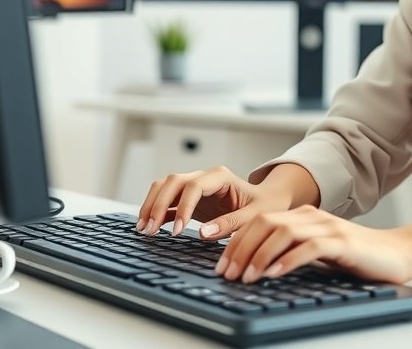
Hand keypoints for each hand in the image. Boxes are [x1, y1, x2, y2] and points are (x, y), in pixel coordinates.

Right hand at [137, 165, 287, 238]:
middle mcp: (205, 177)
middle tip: (149, 230)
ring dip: (151, 205)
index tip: (178, 231)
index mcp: (221, 177)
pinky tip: (148, 228)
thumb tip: (203, 234)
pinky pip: (167, 200)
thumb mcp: (254, 216)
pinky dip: (156, 211)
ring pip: (165, 187)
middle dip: (157, 204)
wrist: (267, 200)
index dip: (183, 207)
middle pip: (173, 182)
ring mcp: (195, 186)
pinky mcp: (190, 198)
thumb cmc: (264, 205)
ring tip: (143, 229)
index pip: (194, 187)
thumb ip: (231, 224)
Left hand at [217, 206, 411, 284]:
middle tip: (227, 273)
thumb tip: (256, 268)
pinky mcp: (342, 242)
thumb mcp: (318, 253)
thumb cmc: (357, 257)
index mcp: (304, 215)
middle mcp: (312, 216)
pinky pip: (308, 247)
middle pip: (265, 223)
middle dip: (240, 248)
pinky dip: (287, 261)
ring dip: (259, 255)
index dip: (236, 242)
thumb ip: (292, 253)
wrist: (398, 253)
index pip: (260, 221)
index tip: (221, 265)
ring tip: (246, 277)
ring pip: (282, 232)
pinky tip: (274, 274)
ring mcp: (328, 227)